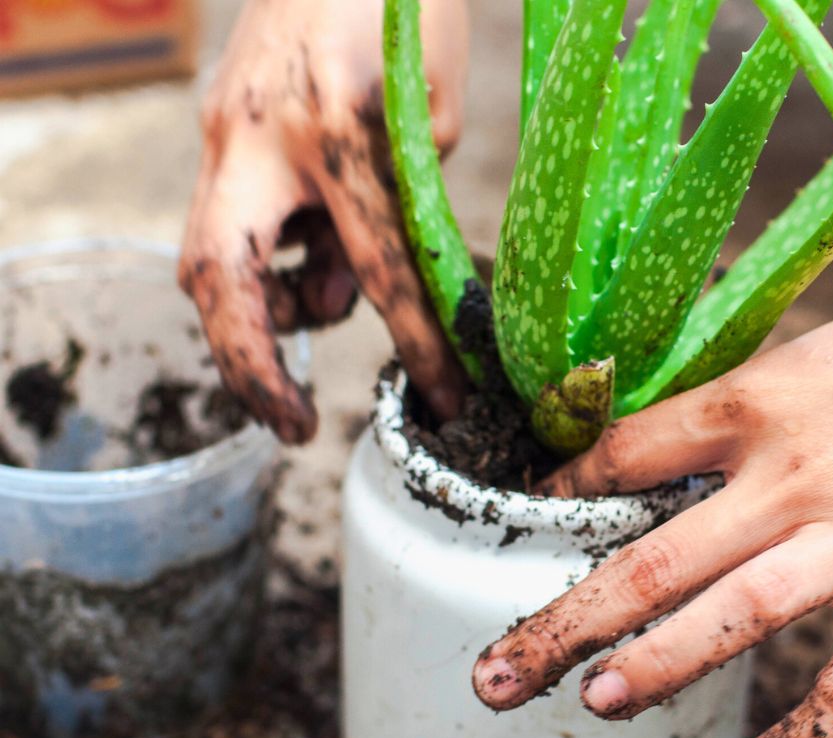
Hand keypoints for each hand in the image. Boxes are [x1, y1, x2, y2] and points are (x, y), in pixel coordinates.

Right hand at [179, 0, 468, 442]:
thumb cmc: (408, 10)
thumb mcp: (432, 116)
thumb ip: (396, 209)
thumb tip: (341, 293)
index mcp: (343, 124)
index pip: (379, 263)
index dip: (416, 342)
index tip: (445, 398)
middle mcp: (262, 131)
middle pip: (221, 278)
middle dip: (251, 366)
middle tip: (293, 424)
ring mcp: (223, 126)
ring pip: (210, 254)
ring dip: (259, 308)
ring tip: (321, 303)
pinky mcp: (214, 121)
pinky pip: (225, 218)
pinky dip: (263, 258)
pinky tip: (305, 250)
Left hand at [471, 258, 832, 737]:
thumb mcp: (817, 352)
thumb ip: (746, 406)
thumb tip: (679, 439)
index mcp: (756, 406)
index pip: (624, 455)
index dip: (562, 490)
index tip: (531, 516)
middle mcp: (786, 482)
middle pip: (645, 563)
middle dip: (561, 622)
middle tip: (499, 671)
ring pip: (722, 626)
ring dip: (647, 672)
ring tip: (591, 702)